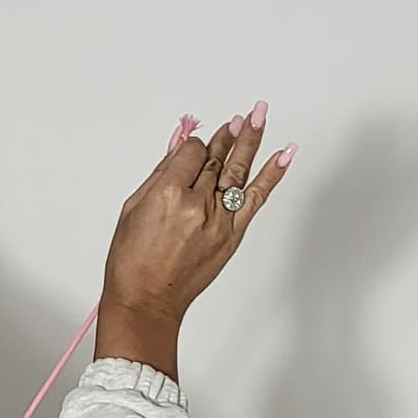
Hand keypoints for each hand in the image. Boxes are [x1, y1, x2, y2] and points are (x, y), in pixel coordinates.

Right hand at [102, 102, 295, 324]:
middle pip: (216, 159)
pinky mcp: (232, 234)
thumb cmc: (132, 263)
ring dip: (251, 139)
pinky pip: (256, 197)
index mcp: (168, 194)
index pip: (191, 153)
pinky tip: (285, 153)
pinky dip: (272, 174)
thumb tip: (178, 146)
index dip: (192, 147)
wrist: (146, 302)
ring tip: (259, 115)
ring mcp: (218, 219)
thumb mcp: (134, 210)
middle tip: (240, 118)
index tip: (192, 149)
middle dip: (226, 137)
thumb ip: (161, 174)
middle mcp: (197, 204)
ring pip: (238, 170)